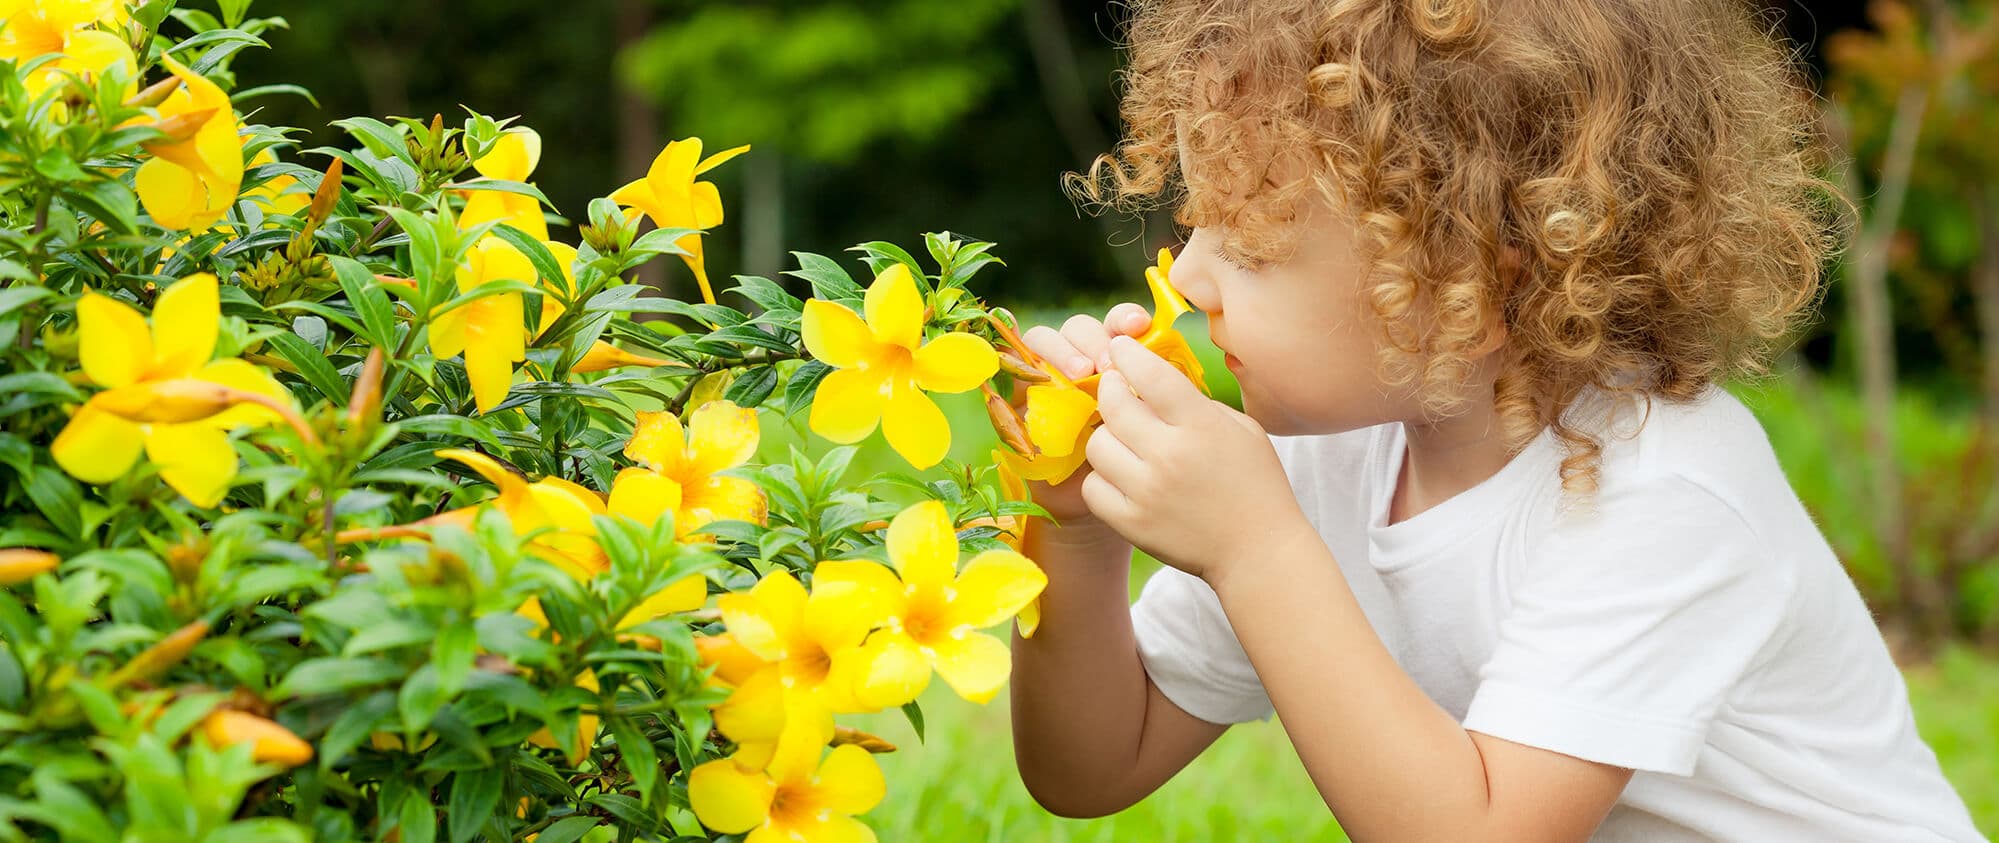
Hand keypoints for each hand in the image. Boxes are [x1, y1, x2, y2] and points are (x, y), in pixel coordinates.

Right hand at [1018, 303, 1151, 525]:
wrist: (1122, 505)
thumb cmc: (1154, 462)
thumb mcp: (1164, 424)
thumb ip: (1164, 393)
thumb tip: (1172, 364)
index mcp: (1123, 358)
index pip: (1118, 322)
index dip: (1124, 318)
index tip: (1140, 327)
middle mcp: (1085, 364)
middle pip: (1078, 328)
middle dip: (1092, 339)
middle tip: (1107, 365)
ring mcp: (1051, 381)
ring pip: (1043, 343)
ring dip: (1061, 352)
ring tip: (1080, 376)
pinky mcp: (1022, 402)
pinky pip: (1012, 373)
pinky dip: (1018, 364)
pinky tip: (1029, 371)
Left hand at [1082, 335, 1308, 583]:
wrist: (1258, 551)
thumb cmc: (1255, 484)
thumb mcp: (1242, 429)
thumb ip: (1198, 402)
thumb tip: (1153, 379)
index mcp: (1201, 427)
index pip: (1150, 375)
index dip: (1128, 354)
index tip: (1120, 347)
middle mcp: (1170, 456)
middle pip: (1113, 405)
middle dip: (1109, 388)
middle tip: (1114, 387)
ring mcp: (1147, 492)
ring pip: (1097, 445)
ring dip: (1106, 435)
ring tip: (1121, 437)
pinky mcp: (1132, 523)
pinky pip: (1093, 487)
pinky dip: (1102, 478)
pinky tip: (1120, 475)